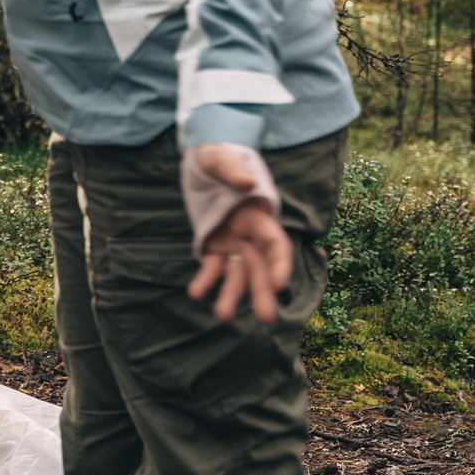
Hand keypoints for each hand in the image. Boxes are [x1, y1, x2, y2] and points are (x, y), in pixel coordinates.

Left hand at [183, 146, 292, 322]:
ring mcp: (233, 241)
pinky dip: (206, 280)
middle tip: (265, 319)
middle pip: (259, 267)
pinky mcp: (214, 245)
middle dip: (262, 291)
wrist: (202, 160)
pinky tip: (195, 293)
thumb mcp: (219, 157)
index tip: (279, 286)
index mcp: (258, 214)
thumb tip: (247, 184)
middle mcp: (250, 233)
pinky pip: (213, 266)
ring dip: (232, 294)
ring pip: (238, 273)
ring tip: (223, 316)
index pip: (275, 244)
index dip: (279, 265)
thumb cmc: (215, 154)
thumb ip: (232, 170)